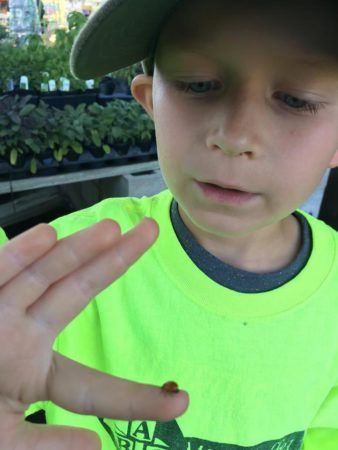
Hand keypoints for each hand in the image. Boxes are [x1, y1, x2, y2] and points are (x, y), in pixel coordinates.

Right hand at [0, 218, 188, 449]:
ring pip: (44, 275)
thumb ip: (41, 446)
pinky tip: (47, 235)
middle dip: (115, 263)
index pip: (94, 387)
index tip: (180, 400)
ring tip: (113, 229)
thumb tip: (94, 449)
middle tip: (152, 233)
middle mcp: (23, 333)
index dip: (136, 398)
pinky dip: (18, 256)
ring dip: (76, 250)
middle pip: (78, 293)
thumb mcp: (1, 440)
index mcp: (35, 373)